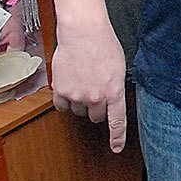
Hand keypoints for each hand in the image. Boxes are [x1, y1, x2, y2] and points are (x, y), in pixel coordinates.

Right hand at [50, 20, 127, 152]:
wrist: (84, 33)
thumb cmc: (104, 45)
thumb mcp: (119, 69)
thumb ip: (115, 87)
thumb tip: (111, 99)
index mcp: (115, 92)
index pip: (117, 122)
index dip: (117, 137)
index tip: (116, 148)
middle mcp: (96, 98)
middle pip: (96, 116)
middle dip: (97, 108)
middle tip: (95, 91)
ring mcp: (77, 96)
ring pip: (78, 111)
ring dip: (80, 102)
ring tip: (83, 81)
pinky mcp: (61, 91)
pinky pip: (61, 106)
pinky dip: (65, 100)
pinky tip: (69, 86)